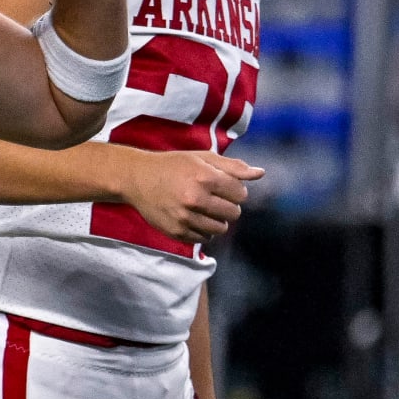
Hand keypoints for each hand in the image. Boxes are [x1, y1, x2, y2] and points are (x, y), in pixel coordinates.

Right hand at [121, 150, 263, 243]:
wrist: (138, 178)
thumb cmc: (175, 165)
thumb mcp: (203, 158)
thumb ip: (234, 167)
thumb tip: (261, 173)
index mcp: (205, 177)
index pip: (241, 194)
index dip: (236, 191)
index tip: (225, 187)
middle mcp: (195, 199)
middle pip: (233, 213)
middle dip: (229, 206)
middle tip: (215, 198)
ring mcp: (185, 218)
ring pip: (221, 229)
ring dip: (218, 220)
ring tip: (206, 209)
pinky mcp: (176, 232)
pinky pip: (204, 239)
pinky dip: (204, 231)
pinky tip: (194, 217)